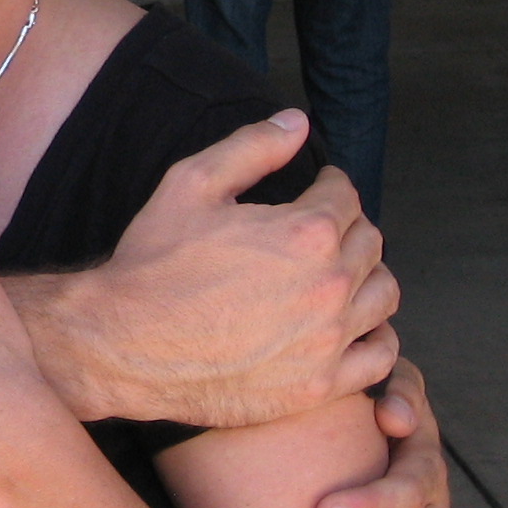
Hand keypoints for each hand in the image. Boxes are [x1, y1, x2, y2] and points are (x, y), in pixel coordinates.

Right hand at [21, 112, 398, 428]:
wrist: (124, 344)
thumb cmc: (154, 262)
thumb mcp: (191, 184)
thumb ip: (252, 146)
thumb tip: (299, 122)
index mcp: (306, 232)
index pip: (346, 195)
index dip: (329, 186)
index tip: (317, 190)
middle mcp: (330, 285)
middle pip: (369, 242)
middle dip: (347, 227)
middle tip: (319, 232)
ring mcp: (329, 340)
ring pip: (383, 295)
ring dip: (367, 276)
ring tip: (338, 274)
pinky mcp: (319, 384)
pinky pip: (379, 357)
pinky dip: (375, 337)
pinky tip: (351, 326)